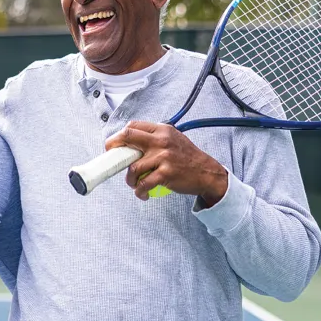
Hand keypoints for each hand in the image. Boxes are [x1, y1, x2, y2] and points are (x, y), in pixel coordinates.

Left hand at [105, 121, 227, 203]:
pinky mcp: (166, 173)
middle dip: (115, 149)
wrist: (207, 173)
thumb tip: (130, 143)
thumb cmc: (187, 158)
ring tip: (134, 184)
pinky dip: (139, 191)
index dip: (119, 136)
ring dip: (130, 179)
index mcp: (162, 130)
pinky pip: (144, 183)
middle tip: (113, 160)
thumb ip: (154, 138)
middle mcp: (161, 140)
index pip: (133, 126)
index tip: (113, 146)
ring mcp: (164, 157)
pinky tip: (142, 193)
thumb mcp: (173, 139)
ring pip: (133, 167)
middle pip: (128, 137)